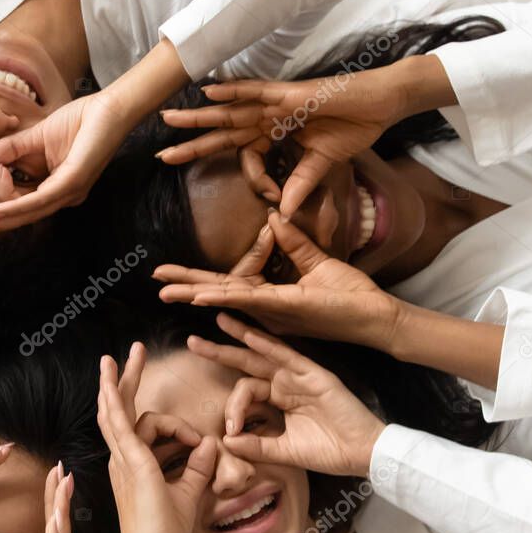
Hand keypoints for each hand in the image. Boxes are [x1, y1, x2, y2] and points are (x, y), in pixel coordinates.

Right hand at [0, 88, 135, 242]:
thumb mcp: (34, 138)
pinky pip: (40, 200)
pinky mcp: (72, 184)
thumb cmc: (78, 122)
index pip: (18, 204)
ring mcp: (68, 193)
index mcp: (53, 190)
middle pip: (20, 217)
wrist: (109, 108)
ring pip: (28, 213)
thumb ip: (8, 151)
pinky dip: (16, 207)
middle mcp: (61, 198)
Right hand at [97, 344, 216, 532]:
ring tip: (127, 355)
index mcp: (132, 466)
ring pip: (119, 411)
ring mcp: (123, 460)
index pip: (139, 428)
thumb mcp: (188, 492)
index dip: (169, 422)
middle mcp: (121, 459)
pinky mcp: (131, 462)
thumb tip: (211, 442)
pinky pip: (119, 424)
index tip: (198, 441)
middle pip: (119, 411)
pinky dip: (114, 400)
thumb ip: (199, 466)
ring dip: (121, 382)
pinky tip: (112, 381)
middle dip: (125, 380)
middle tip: (130, 353)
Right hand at [154, 211, 402, 349]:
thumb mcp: (317, 261)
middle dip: (184, 285)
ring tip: (166, 292)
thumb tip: (274, 216)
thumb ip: (293, 241)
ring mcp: (272, 309)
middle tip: (155, 280)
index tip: (173, 269)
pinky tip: (202, 296)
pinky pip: (249, 300)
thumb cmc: (350, 295)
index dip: (199, 276)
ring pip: (226, 298)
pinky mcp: (285, 308)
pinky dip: (224, 298)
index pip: (227, 282)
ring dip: (195, 293)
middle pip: (217, 291)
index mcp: (268, 295)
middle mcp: (264, 306)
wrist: (376, 316)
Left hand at [157, 61, 422, 216]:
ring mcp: (276, 103)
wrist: (382, 104)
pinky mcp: (289, 93)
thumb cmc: (354, 127)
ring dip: (199, 116)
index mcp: (274, 134)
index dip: (253, 178)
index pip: (246, 156)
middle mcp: (268, 117)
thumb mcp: (322, 163)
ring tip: (168, 119)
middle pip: (223, 132)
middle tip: (161, 154)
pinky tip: (208, 93)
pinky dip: (233, 91)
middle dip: (193, 142)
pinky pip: (255, 91)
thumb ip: (300, 184)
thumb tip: (283, 212)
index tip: (269, 195)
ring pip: (229, 111)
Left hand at [190, 314, 384, 476]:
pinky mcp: (315, 375)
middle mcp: (286, 383)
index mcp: (278, 398)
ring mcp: (300, 376)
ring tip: (219, 320)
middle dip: (220, 352)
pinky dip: (269, 345)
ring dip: (241, 335)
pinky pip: (288, 356)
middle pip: (247, 362)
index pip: (246, 391)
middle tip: (193, 342)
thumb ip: (256, 445)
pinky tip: (250, 336)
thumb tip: (226, 442)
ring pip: (265, 351)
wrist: (361, 455)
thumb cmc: (327, 453)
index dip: (234, 408)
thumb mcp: (283, 451)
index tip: (230, 430)